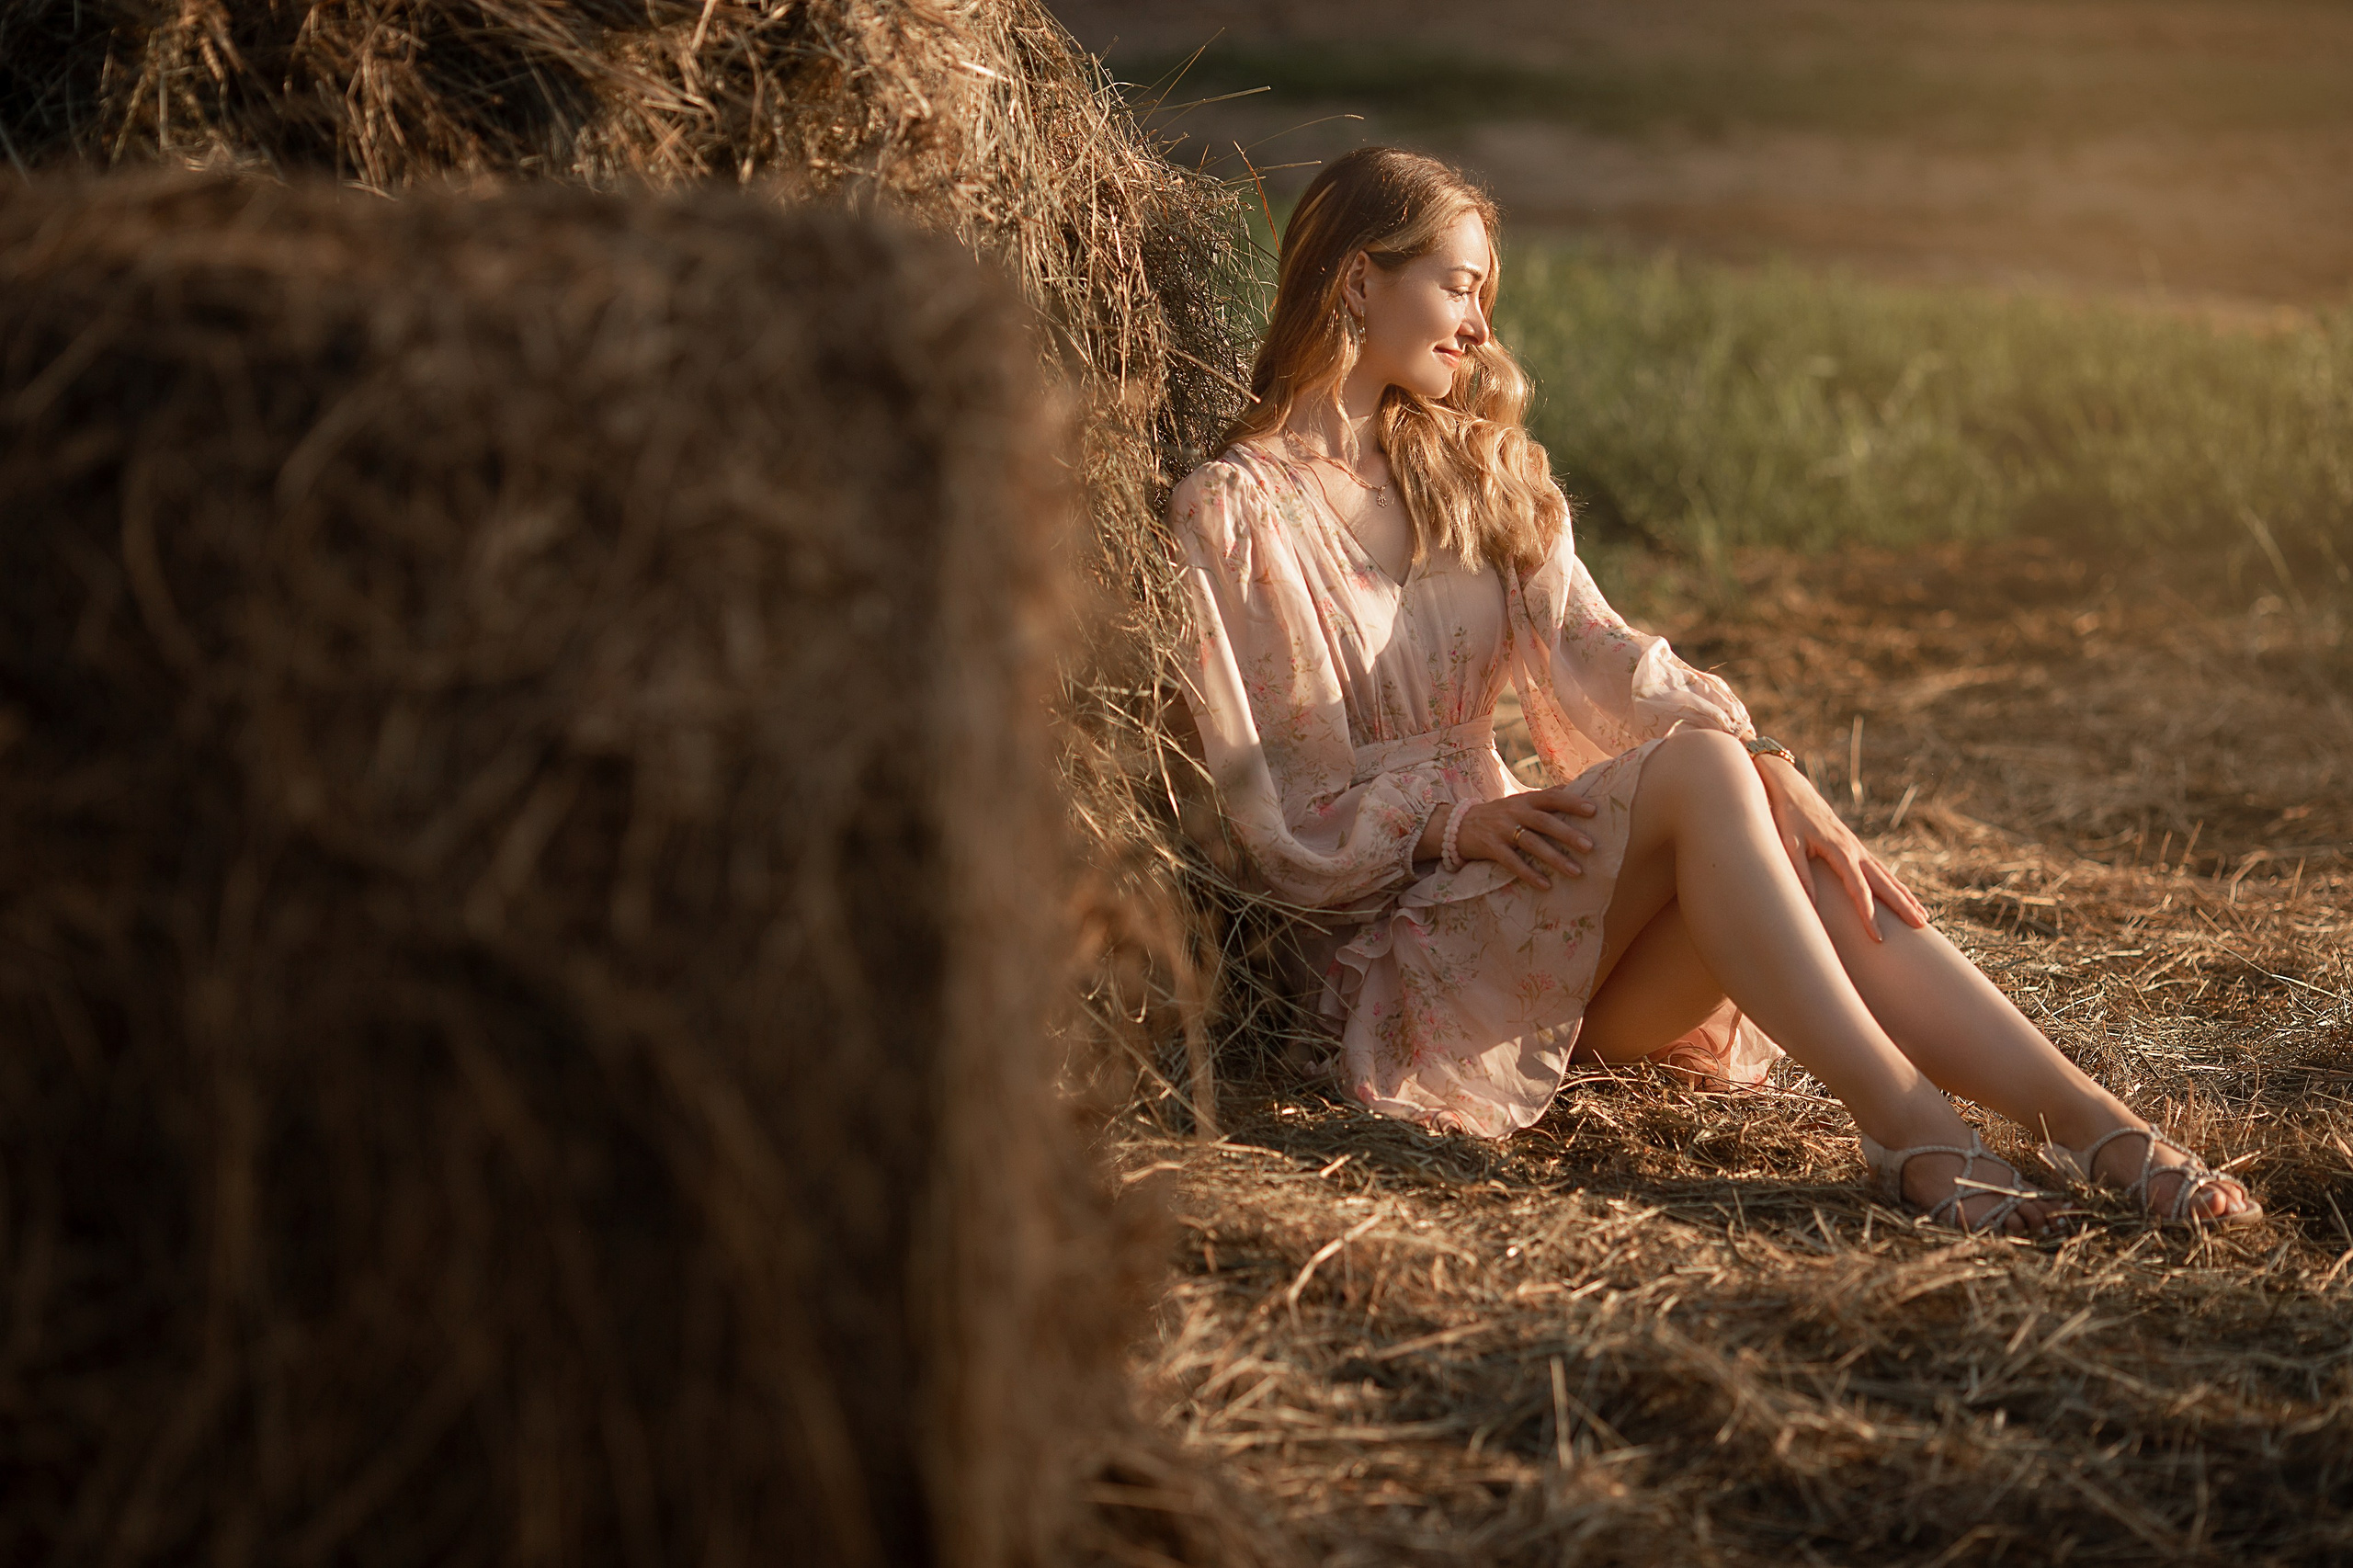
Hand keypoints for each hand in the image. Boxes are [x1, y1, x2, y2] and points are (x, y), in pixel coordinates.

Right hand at [1450, 788, 1597, 889]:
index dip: (1572, 802)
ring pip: (1531, 843)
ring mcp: (1501, 829)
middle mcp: (1514, 812)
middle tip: (1590, 846)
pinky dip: (1529, 874)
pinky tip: (1545, 885)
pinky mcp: (1490, 847)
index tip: (1593, 810)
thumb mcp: (1519, 801)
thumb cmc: (1498, 814)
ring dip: (1555, 858)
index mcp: (1525, 800)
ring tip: (1576, 871)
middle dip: (1567, 834)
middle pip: (1544, 821)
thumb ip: (1545, 796)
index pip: (1551, 797)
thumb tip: (1575, 786)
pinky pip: (1512, 862)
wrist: (1458, 825)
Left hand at [1752, 756, 1926, 939]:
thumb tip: (1810, 905)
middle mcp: (1855, 850)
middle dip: (1902, 907)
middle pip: (1884, 883)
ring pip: (1888, 877)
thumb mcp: (1788, 844)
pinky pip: (1881, 870)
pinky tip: (1905, 898)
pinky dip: (1896, 886)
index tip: (1878, 937)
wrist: (1794, 791)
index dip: (1868, 914)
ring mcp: (1858, 849)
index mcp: (1840, 851)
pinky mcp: (1856, 848)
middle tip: (1921, 927)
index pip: (1858, 889)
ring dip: (1906, 897)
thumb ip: (1800, 874)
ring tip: (1923, 918)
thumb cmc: (1788, 818)